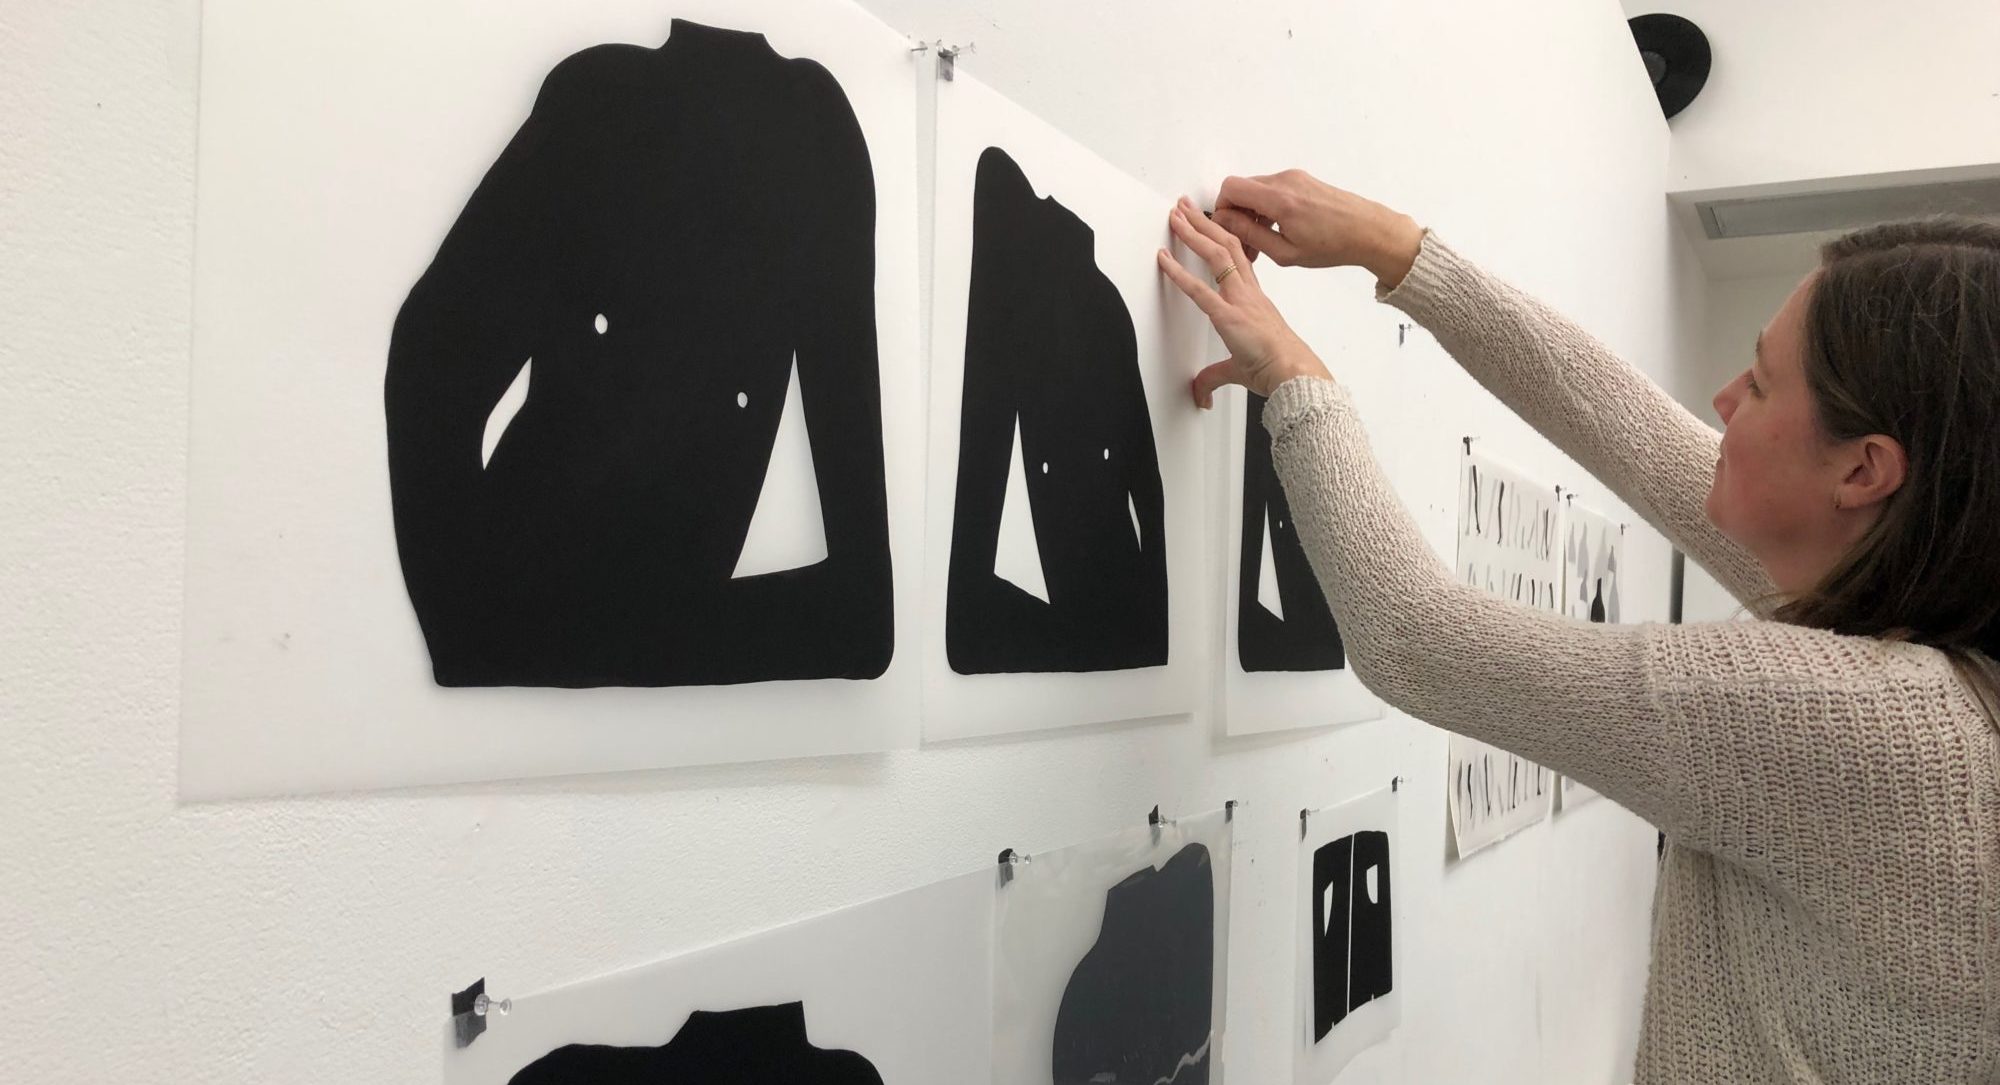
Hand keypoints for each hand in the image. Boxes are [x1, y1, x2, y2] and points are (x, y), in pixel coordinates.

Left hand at [1158, 196, 1332, 407]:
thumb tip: (1203, 394)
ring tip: (1177, 216)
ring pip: (1217, 254)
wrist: (1293, 374)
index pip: (1238, 259)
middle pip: (1228, 245)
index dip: (1221, 238)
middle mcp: (1249, 293)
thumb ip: (1215, 377)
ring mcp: (1240, 300)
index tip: (1207, 224)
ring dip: (1194, 233)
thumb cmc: (1278, 369)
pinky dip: (1178, 272)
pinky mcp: (1229, 315)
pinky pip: (1199, 289)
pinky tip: (1163, 259)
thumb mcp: (1239, 369)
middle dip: (1205, 223)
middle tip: (1186, 207)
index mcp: (1255, 300)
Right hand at [1210, 170, 1422, 286]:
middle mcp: (1285, 181)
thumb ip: (1249, 234)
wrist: (1370, 231)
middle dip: (1236, 214)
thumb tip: (1225, 222)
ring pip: (1257, 190)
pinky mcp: (1303, 180)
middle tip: (1244, 242)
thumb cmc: (1335, 244)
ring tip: (1261, 242)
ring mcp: (1295, 177)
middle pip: (1242, 188)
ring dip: (1252, 213)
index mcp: (1279, 198)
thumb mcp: (1285, 252)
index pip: (1230, 188)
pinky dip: (1267, 208)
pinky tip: (1276, 231)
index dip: (1221, 208)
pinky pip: (1273, 189)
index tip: (1225, 228)